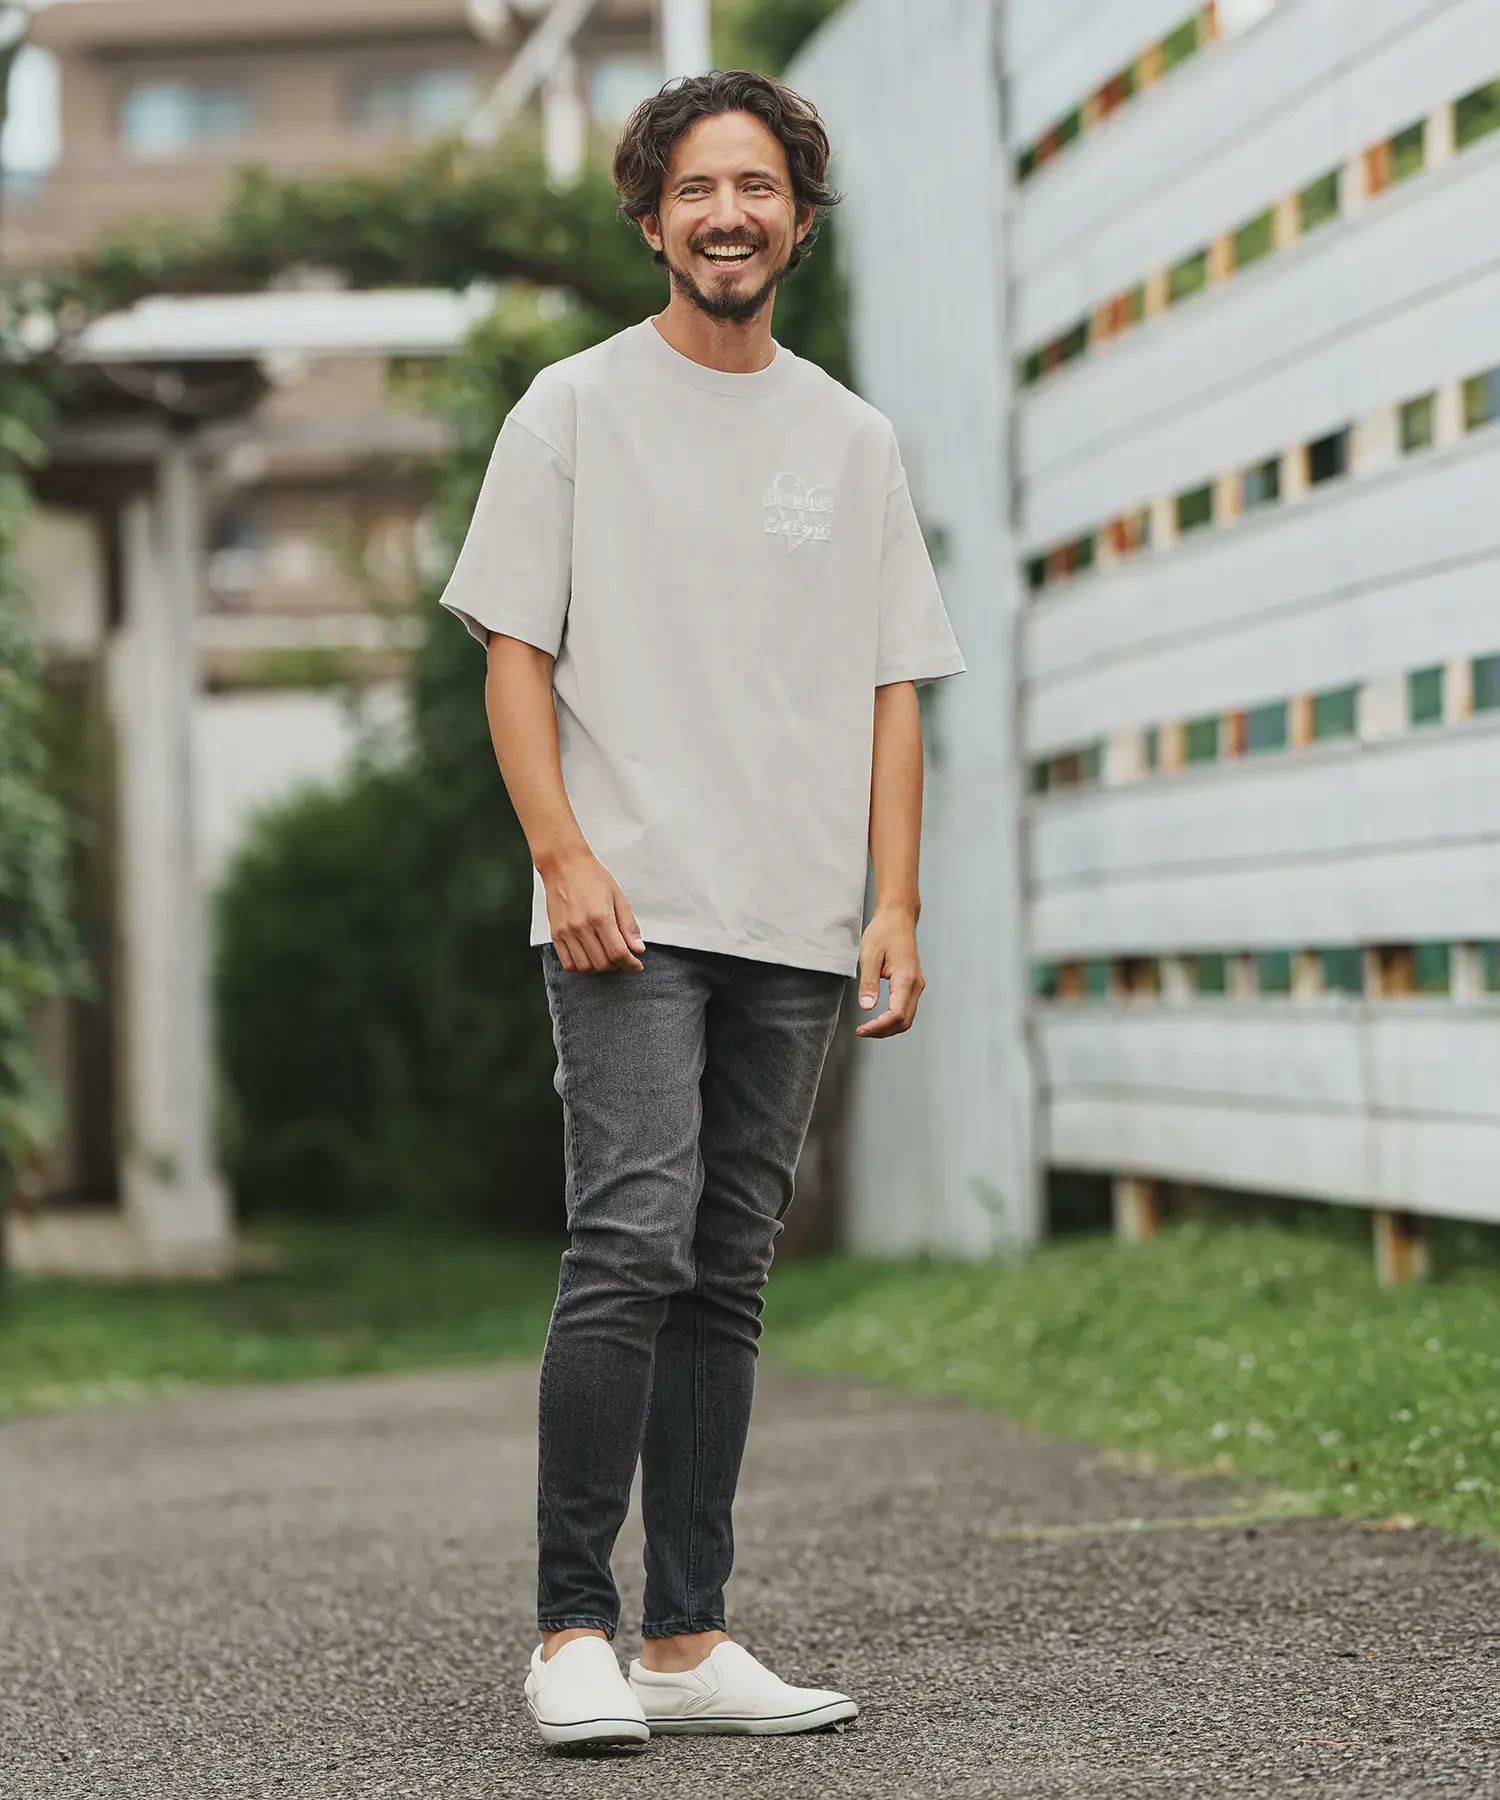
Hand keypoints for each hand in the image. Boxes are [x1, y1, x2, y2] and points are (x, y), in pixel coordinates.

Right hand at [543, 850, 645, 972]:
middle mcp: (581, 927)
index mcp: (601, 917)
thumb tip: (638, 948)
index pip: (618, 952)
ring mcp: (566, 932)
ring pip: (585, 967)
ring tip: (606, 958)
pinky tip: (589, 958)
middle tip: (623, 959)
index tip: (636, 966)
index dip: (630, 964)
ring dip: (599, 968)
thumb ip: (628, 925)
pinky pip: (567, 963)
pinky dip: (581, 967)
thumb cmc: (592, 877)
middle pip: (602, 963)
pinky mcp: (555, 934)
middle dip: (617, 966)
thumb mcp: (618, 897)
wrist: (564, 865)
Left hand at [854, 908, 924, 1036]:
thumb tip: (867, 1007)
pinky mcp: (913, 984)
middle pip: (904, 1022)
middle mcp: (916, 985)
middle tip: (863, 1031)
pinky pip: (906, 1009)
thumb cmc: (884, 931)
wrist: (898, 917)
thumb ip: (868, 983)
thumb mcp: (870, 955)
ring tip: (869, 1027)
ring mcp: (917, 985)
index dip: (879, 1027)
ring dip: (889, 1027)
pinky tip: (879, 1018)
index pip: (896, 1015)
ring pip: (907, 1018)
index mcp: (906, 978)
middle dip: (883, 1031)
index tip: (862, 1029)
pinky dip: (893, 1019)